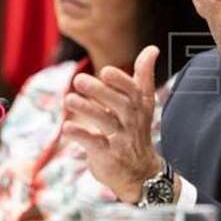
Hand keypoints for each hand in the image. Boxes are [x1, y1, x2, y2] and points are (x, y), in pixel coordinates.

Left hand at [63, 45, 162, 202]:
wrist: (140, 172)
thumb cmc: (136, 130)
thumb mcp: (143, 104)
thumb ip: (144, 75)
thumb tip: (152, 48)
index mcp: (139, 106)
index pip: (133, 91)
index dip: (120, 81)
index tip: (105, 71)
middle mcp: (131, 122)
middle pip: (120, 105)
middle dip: (100, 92)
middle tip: (79, 79)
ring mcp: (120, 140)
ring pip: (105, 123)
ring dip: (87, 110)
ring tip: (68, 99)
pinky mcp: (107, 156)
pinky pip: (95, 145)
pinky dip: (81, 136)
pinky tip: (67, 127)